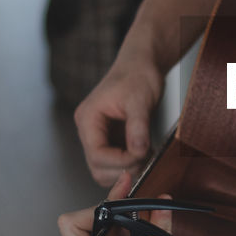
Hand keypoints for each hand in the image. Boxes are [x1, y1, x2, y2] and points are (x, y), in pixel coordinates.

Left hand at [58, 179, 203, 235]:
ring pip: (98, 232)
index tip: (123, 197)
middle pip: (86, 224)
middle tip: (131, 185)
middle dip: (109, 204)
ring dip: (116, 215)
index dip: (95, 207)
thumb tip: (161, 203)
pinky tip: (142, 222)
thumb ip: (160, 233)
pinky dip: (123, 227)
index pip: (74, 227)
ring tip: (139, 203)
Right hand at [74, 56, 163, 186]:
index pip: (97, 155)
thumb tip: (138, 152)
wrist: (142, 66)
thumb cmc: (138, 76)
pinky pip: (116, 163)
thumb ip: (138, 127)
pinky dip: (131, 164)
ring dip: (127, 170)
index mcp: (88, 119)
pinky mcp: (111, 140)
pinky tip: (146, 153)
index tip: (142, 154)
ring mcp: (99, 137)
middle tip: (146, 158)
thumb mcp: (140, 99)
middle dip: (123, 169)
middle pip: (98, 168)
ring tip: (147, 155)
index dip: (120, 161)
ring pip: (106, 170)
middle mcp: (88, 131)